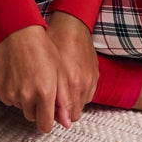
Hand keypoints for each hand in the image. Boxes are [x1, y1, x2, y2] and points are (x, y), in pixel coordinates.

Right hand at [0, 24, 61, 132]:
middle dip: (37, 109)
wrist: (19, 33)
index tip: (49, 115)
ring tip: (29, 80)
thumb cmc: (42, 49)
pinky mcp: (0, 89)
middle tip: (39, 90)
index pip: (45, 125)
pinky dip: (14, 93)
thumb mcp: (60, 73)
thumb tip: (66, 122)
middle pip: (32, 117)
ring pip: (21, 108)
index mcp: (44, 93)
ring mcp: (11, 93)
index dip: (48, 121)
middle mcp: (26, 96)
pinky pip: (9, 100)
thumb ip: (64, 100)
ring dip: (25, 100)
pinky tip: (19, 78)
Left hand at [45, 11, 98, 127]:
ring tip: (63, 95)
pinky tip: (72, 87)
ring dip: (73, 103)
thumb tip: (47, 112)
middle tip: (54, 105)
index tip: (49, 112)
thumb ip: (47, 91)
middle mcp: (81, 83)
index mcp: (68, 82)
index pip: (65, 115)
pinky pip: (89, 94)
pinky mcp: (95, 75)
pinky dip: (81, 94)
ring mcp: (90, 80)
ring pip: (82, 105)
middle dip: (64, 113)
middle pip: (74, 114)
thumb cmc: (54, 43)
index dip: (56, 116)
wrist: (71, 26)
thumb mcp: (46, 68)